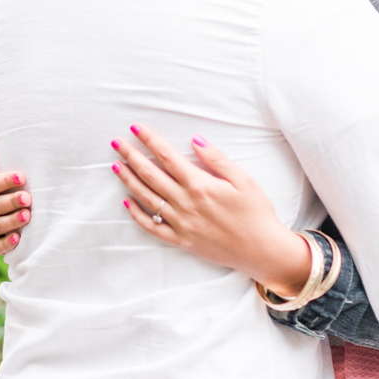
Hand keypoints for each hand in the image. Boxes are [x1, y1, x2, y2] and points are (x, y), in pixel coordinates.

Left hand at [111, 123, 311, 297]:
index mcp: (200, 185)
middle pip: (151, 175)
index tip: (136, 128)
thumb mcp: (243, 179)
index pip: (168, 157)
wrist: (262, 250)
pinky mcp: (182, 241)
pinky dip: (138, 215)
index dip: (150, 140)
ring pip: (147, 199)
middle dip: (132, 156)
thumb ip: (216, 158)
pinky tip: (128, 203)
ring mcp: (181, 224)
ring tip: (116, 166)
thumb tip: (195, 139)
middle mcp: (185, 204)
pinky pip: (153, 228)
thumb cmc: (256, 212)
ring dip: (129, 181)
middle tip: (117, 143)